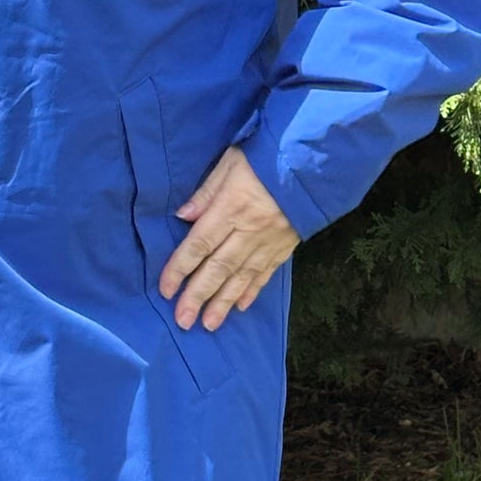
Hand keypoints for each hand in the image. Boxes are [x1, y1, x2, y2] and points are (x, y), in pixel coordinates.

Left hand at [159, 145, 299, 331]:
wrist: (313, 162)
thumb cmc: (266, 156)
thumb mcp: (230, 162)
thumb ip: (206, 192)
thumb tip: (182, 216)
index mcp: (232, 207)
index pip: (200, 244)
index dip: (180, 268)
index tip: (166, 290)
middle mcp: (250, 230)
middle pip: (219, 268)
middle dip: (199, 296)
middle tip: (183, 321)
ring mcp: (270, 241)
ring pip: (242, 276)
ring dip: (223, 302)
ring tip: (208, 324)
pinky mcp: (286, 245)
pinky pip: (266, 272)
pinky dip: (252, 290)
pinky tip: (240, 306)